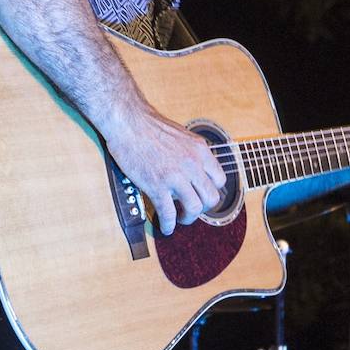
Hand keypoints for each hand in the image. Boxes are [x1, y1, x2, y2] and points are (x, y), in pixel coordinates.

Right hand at [104, 108, 226, 234]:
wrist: (129, 122)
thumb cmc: (150, 126)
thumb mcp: (183, 136)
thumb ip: (192, 153)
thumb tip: (195, 169)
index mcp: (200, 151)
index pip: (220, 179)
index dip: (212, 190)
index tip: (203, 194)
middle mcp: (192, 164)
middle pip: (211, 197)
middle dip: (204, 207)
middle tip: (193, 208)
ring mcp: (175, 176)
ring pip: (194, 208)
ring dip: (189, 218)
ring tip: (181, 218)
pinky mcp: (157, 186)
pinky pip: (168, 213)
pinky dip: (168, 224)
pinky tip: (165, 227)